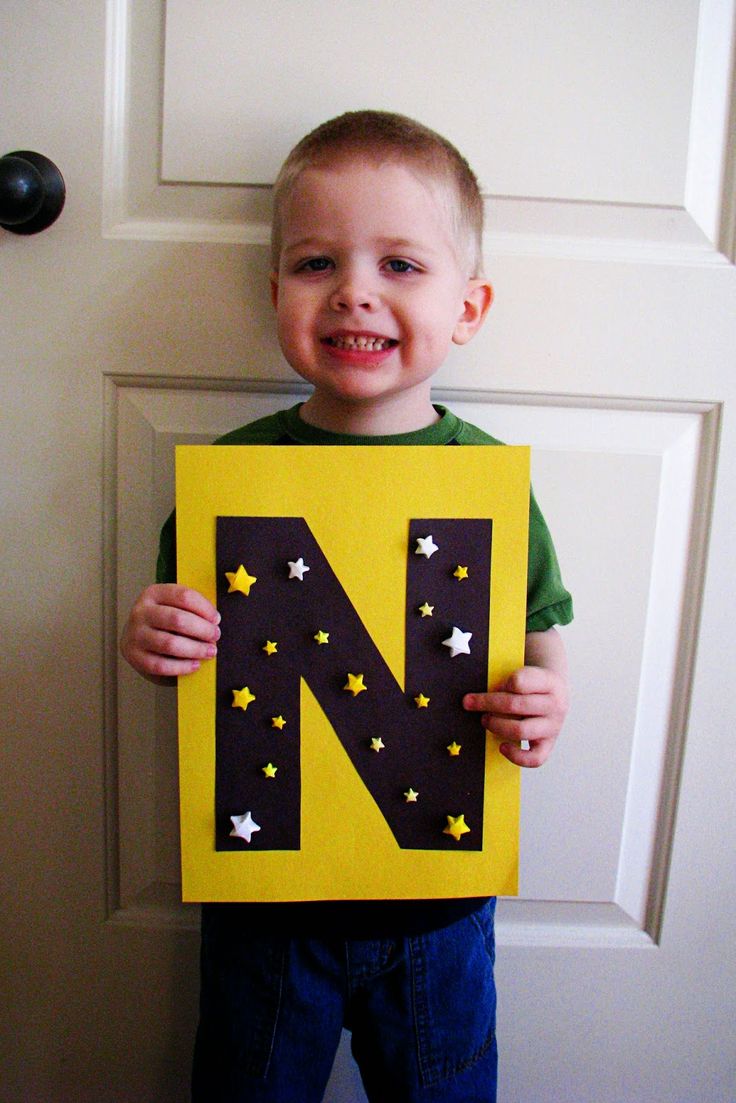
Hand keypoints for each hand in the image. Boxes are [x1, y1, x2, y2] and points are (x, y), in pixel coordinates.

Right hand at [120, 584, 219, 682]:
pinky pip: (161, 665)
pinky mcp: (134, 657)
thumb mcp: (173, 606)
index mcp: (153, 594)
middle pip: (178, 619)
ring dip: (195, 649)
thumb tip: (213, 622)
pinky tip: (195, 665)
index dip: (205, 608)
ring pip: (170, 643)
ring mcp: (135, 635)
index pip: (184, 596)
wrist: (137, 639)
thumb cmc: (164, 622)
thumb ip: (191, 609)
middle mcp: (141, 612)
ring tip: (210, 651)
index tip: (216, 619)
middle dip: (203, 629)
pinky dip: (182, 666)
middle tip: (215, 636)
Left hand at [463, 651, 568, 767]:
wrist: (556, 693)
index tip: (488, 685)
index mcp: (549, 681)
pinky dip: (516, 756)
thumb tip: (478, 697)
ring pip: (521, 730)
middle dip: (486, 703)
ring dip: (496, 726)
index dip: (500, 684)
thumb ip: (507, 681)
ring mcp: (554, 726)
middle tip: (469, 702)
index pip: (519, 681)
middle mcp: (555, 704)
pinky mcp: (549, 744)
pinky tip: (502, 747)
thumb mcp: (525, 673)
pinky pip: (535, 758)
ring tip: (485, 720)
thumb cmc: (532, 684)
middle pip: (515, 705)